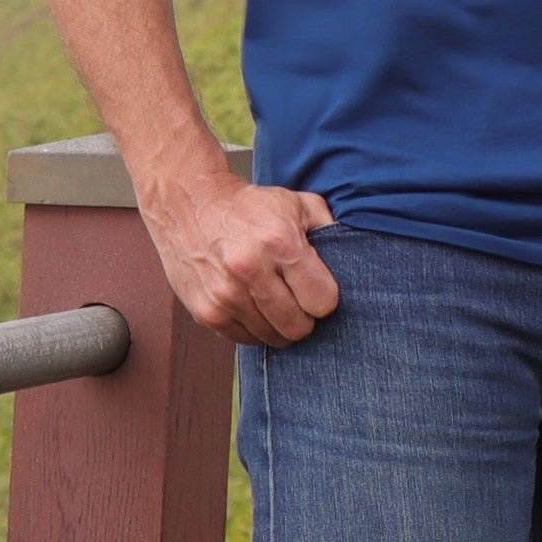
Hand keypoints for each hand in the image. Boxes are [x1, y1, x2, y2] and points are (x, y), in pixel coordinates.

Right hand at [139, 173, 340, 347]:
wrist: (188, 201)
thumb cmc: (249, 206)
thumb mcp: (297, 203)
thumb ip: (329, 229)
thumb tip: (353, 261)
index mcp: (280, 243)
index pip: (323, 301)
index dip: (324, 298)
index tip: (316, 288)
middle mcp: (250, 270)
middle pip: (298, 327)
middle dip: (304, 317)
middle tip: (297, 299)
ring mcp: (224, 294)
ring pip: (272, 338)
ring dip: (278, 325)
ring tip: (272, 299)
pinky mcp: (205, 310)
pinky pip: (244, 340)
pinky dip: (253, 328)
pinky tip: (251, 305)